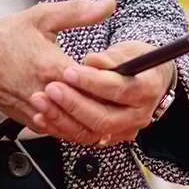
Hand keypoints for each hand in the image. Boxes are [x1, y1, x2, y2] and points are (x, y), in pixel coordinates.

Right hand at [0, 0, 115, 136]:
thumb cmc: (5, 39)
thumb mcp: (42, 16)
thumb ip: (78, 12)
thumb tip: (107, 5)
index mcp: (53, 67)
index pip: (95, 84)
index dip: (113, 81)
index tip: (123, 73)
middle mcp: (48, 94)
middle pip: (91, 111)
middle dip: (110, 105)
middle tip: (125, 97)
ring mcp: (40, 112)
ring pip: (79, 130)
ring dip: (98, 122)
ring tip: (112, 110)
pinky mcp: (33, 122)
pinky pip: (63, 134)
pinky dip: (79, 130)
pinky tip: (90, 118)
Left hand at [30, 40, 175, 146]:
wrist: (143, 80)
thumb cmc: (134, 61)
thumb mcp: (128, 51)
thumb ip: (110, 57)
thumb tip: (93, 61)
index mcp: (147, 89)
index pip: (120, 89)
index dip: (93, 82)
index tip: (69, 71)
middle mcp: (138, 115)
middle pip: (105, 118)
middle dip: (74, 104)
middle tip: (51, 88)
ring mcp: (123, 130)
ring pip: (91, 132)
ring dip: (62, 118)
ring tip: (40, 101)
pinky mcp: (107, 138)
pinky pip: (82, 137)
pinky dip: (60, 128)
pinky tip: (41, 117)